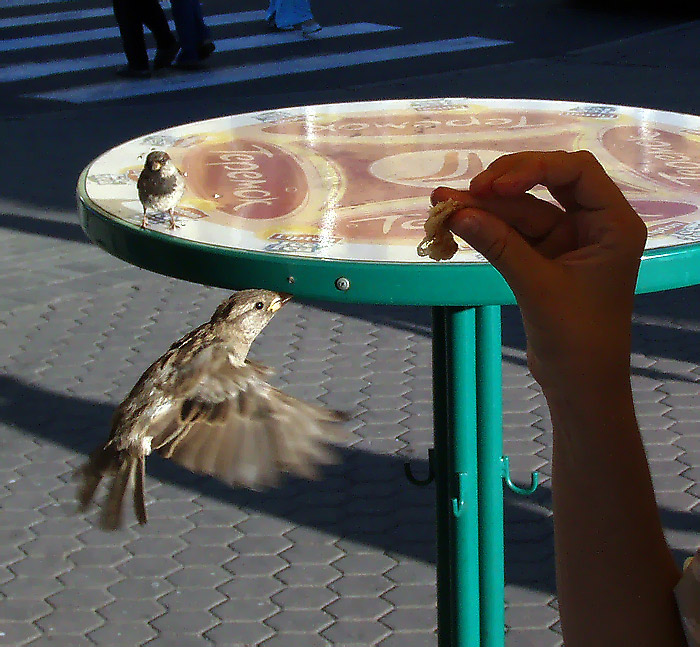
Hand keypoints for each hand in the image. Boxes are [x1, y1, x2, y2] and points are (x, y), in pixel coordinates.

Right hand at [432, 150, 646, 390]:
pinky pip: (514, 234)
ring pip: (523, 211)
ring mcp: (567, 240)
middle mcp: (592, 224)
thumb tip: (456, 212)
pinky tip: (458, 223)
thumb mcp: (538, 286)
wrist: (579, 385)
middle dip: (501, 188)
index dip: (533, 169)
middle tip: (459, 194)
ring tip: (442, 206)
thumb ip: (499, 245)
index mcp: (612, 224)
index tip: (493, 187)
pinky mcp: (546, 258)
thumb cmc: (576, 337)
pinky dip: (487, 229)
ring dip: (485, 209)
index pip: (576, 171)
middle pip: (546, 184)